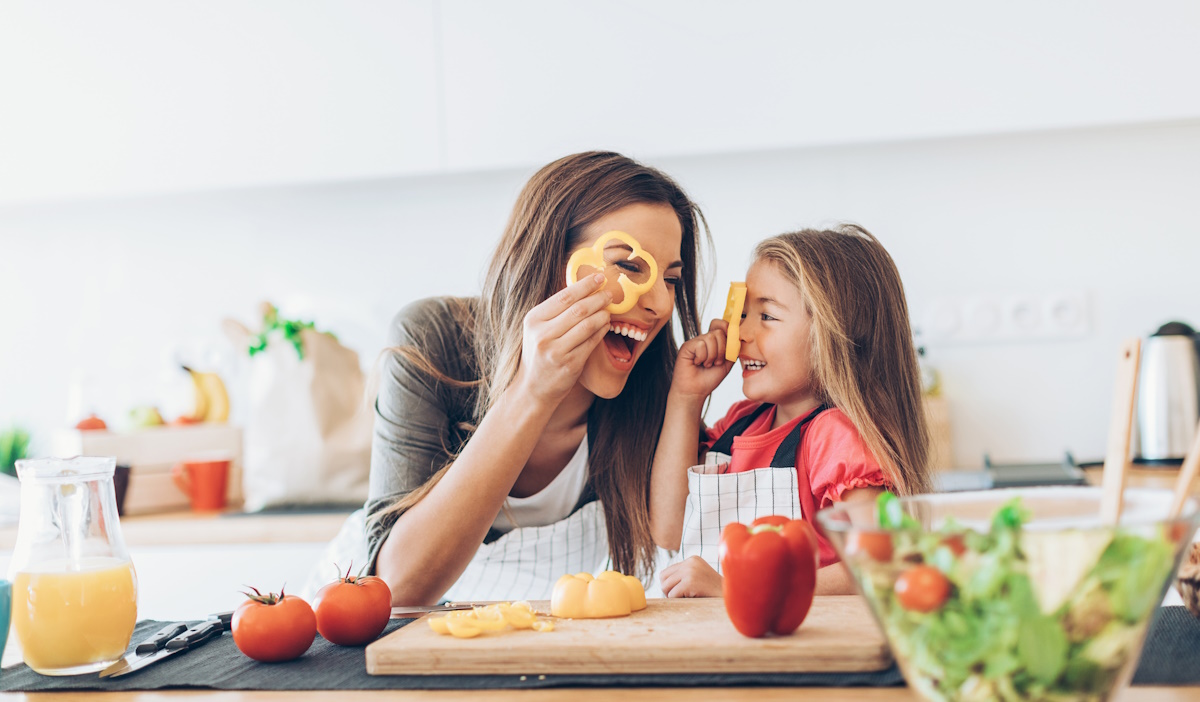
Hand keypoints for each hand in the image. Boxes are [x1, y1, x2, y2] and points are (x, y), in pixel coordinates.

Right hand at [515, 273, 611, 406]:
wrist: (534, 387)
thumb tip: (584, 287)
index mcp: (533, 320)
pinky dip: (602, 331)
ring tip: (609, 309)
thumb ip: (556, 310)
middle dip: (598, 298)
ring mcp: (556, 351)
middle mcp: (542, 334)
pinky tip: (606, 325)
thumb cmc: (540, 352)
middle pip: (578, 309)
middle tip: (610, 293)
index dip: (585, 285)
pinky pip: (592, 342)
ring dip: (603, 314)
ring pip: (588, 325)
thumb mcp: (538, 328)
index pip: (564, 296)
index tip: (600, 277)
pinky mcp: (570, 364)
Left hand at [660, 556, 722, 597]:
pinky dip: (678, 601)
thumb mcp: (699, 577)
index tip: (680, 592)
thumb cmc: (714, 592)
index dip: (670, 585)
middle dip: (668, 590)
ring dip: (673, 596)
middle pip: (663, 578)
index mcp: (692, 559)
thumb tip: (661, 583)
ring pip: (665, 586)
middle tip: (681, 597)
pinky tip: (692, 600)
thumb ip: (684, 575)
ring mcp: (690, 571)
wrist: (732, 598)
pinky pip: (672, 595)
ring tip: (687, 598)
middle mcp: (690, 562)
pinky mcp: (690, 582)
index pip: (667, 572)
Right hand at [671, 319, 733, 399]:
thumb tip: (736, 336)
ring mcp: (695, 342)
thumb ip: (733, 348)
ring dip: (712, 356)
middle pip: (719, 331)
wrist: (696, 391)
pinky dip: (702, 357)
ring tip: (706, 364)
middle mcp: (704, 339)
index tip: (731, 344)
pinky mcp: (687, 346)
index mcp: (714, 341)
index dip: (728, 329)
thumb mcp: (727, 362)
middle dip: (722, 350)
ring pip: (710, 338)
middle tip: (716, 362)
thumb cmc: (710, 378)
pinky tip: (697, 364)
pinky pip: (700, 344)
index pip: (722, 324)